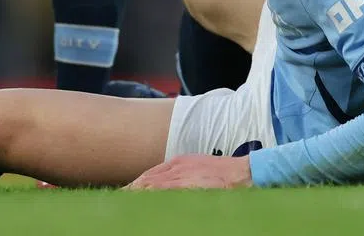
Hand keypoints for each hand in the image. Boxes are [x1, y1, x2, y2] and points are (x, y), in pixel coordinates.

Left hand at [125, 154, 251, 190]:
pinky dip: (152, 194)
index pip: (151, 174)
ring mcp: (182, 176)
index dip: (136, 184)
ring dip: (139, 192)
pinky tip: (144, 200)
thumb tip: (163, 186)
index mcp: (178, 162)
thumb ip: (179, 174)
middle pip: (148, 179)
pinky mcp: (188, 184)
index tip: (126, 192)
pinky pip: (165, 190)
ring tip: (126, 202)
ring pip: (153, 184)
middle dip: (133, 189)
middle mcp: (177, 167)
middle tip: (120, 199)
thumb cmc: (223, 173)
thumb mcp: (196, 167)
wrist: (243, 173)